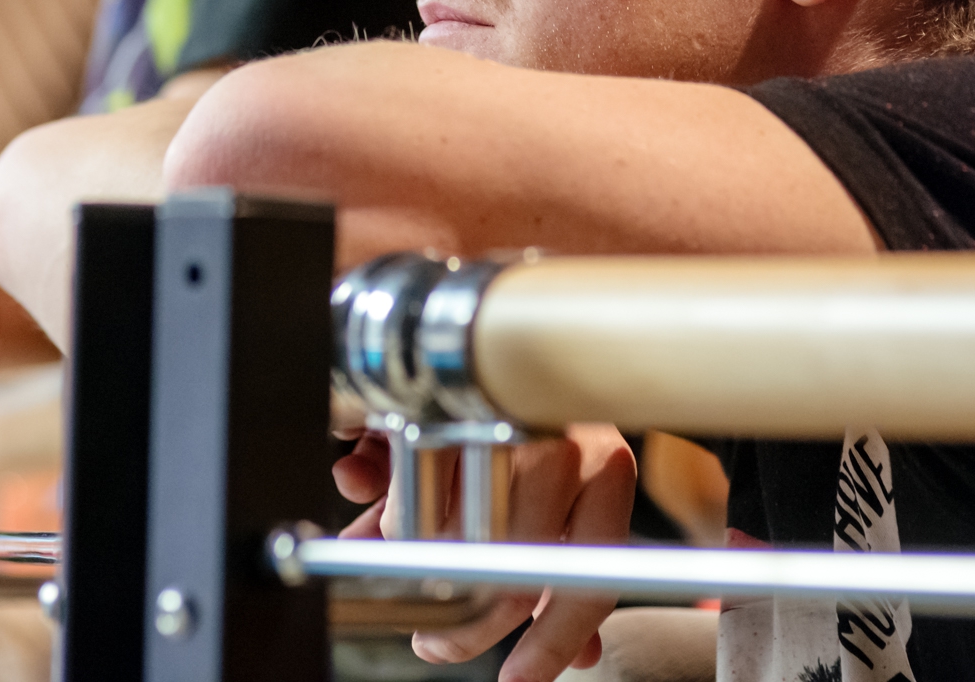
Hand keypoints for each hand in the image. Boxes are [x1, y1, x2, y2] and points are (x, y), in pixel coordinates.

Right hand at [333, 423, 637, 681]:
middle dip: (462, 627)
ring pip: (451, 537)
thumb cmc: (522, 418)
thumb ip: (564, 568)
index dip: (551, 642)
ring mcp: (504, 419)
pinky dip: (376, 496)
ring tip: (401, 546)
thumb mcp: (562, 496)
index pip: (590, 582)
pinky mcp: (441, 397)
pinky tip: (368, 480)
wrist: (472, 329)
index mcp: (606, 471)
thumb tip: (579, 650)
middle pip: (513, 574)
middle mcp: (565, 443)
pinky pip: (400, 484)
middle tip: (432, 642)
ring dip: (415, 558)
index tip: (517, 678)